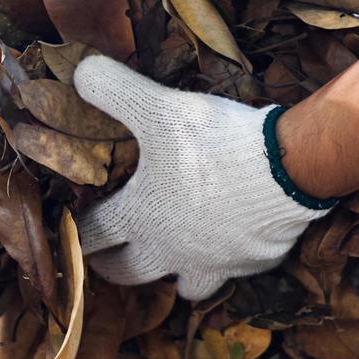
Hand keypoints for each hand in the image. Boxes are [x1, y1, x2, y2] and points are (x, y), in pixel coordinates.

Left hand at [72, 56, 334, 299]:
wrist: (286, 170)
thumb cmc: (214, 142)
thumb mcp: (157, 106)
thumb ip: (113, 89)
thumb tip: (78, 72)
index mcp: (137, 218)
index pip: (90, 236)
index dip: (76, 232)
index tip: (72, 228)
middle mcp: (168, 251)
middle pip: (127, 273)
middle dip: (112, 265)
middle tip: (109, 253)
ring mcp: (211, 263)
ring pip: (182, 287)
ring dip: (171, 276)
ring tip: (170, 259)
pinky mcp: (249, 265)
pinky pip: (230, 273)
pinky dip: (224, 263)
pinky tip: (228, 242)